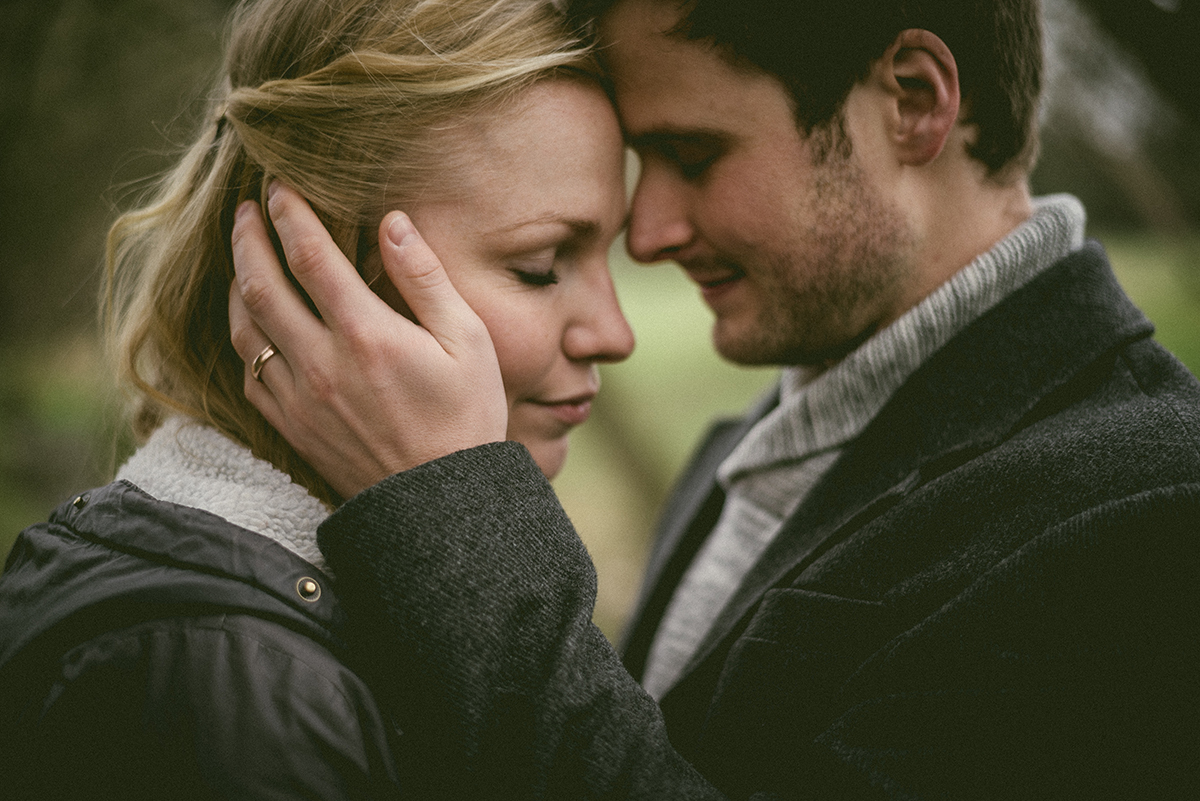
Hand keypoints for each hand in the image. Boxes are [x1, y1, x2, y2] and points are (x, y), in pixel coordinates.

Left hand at [228, 182, 507, 498]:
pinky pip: (250, 373)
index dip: (288, 214)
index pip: (309, 256)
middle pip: (261, 285)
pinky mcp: (292, 427)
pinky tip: (253, 323)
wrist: (442, 505)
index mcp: (366, 335)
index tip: (278, 187)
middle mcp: (320, 363)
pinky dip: (244, 336)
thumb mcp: (467, 341)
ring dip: (237, 284)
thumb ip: (426, 278)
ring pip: (245, 329)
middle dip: (248, 239)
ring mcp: (299, 398)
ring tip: (242, 258)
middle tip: (245, 210)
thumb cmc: (466, 418)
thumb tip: (393, 222)